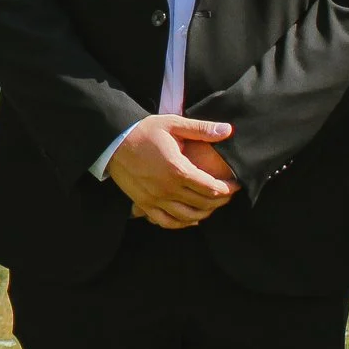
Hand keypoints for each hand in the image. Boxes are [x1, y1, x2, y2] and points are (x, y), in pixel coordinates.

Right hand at [107, 116, 238, 228]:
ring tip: (213, 205)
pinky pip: (167, 222)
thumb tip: (228, 130)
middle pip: (203, 204)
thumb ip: (201, 129)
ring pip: (188, 217)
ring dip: (205, 213)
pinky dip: (182, 224)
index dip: (228, 188)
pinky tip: (191, 219)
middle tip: (228, 194)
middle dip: (220, 201)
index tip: (236, 184)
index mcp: (178, 169)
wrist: (113, 141)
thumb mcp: (173, 124)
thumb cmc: (144, 131)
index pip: (211, 188)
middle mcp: (168, 188)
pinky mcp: (144, 204)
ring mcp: (155, 199)